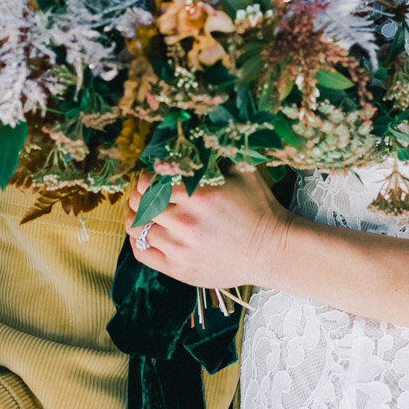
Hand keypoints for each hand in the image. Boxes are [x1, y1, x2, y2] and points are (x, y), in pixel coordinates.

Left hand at [125, 167, 288, 289]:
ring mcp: (180, 249)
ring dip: (136, 217)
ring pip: (138, 229)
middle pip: (140, 204)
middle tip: (143, 193)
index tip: (149, 177)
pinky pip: (142, 254)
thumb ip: (217, 156)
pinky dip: (137, 241)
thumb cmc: (258, 210)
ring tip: (141, 212)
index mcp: (198, 196)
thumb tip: (196, 138)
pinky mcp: (179, 270)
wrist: (272, 250)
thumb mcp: (243, 173)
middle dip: (137, 195)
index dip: (144, 177)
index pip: (150, 183)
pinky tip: (145, 234)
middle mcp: (185, 223)